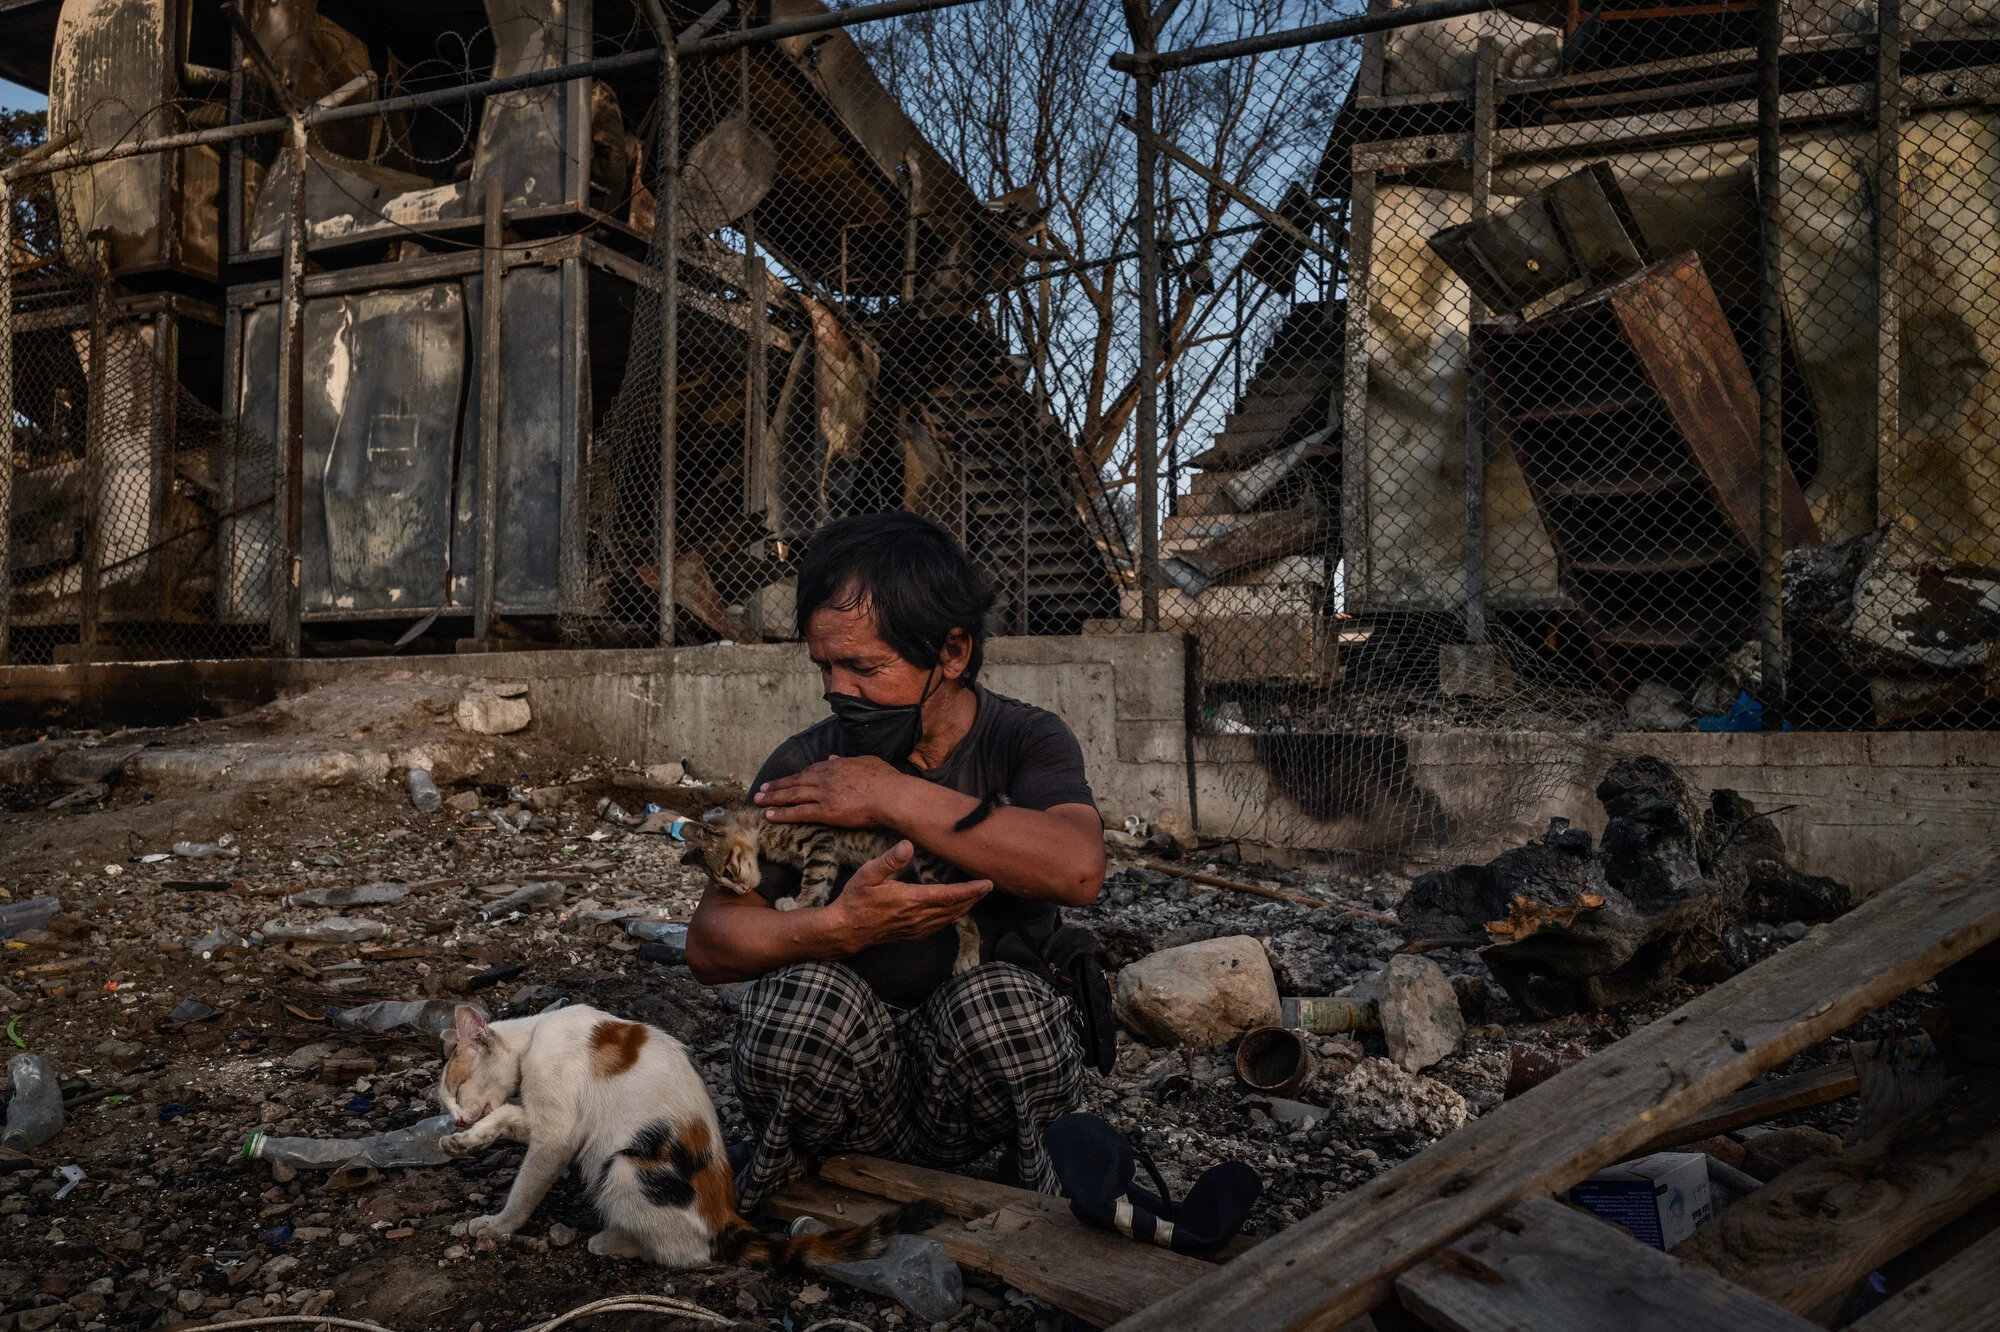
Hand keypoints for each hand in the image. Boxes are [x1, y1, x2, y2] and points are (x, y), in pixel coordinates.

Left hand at [754, 756, 905, 827]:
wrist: (891, 795)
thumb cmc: (885, 780)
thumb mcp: (865, 762)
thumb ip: (847, 760)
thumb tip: (833, 757)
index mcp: (835, 766)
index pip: (809, 771)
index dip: (794, 777)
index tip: (784, 780)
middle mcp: (825, 778)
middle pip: (795, 781)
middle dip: (776, 786)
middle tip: (761, 790)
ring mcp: (824, 794)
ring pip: (792, 796)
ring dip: (773, 798)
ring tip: (758, 801)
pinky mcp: (826, 811)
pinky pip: (799, 812)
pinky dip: (782, 814)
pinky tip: (770, 816)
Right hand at [827, 840, 989, 950]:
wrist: (844, 929)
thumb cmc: (855, 899)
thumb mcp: (868, 874)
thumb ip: (889, 860)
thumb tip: (907, 845)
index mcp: (912, 900)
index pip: (949, 894)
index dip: (971, 889)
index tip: (987, 883)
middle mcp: (918, 917)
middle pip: (954, 907)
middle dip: (973, 897)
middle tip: (988, 887)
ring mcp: (915, 928)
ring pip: (948, 918)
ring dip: (964, 908)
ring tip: (976, 897)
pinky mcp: (911, 934)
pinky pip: (938, 927)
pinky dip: (951, 918)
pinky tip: (953, 913)